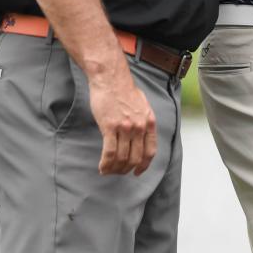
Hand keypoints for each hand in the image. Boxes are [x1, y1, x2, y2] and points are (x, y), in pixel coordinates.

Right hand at [87, 61, 157, 175]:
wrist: (111, 79)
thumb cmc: (124, 91)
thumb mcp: (143, 106)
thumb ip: (144, 121)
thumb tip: (142, 136)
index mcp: (149, 122)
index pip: (150, 151)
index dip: (144, 165)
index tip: (137, 172)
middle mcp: (140, 127)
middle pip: (136, 158)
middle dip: (126, 169)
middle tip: (118, 172)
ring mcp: (126, 128)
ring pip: (122, 158)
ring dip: (114, 169)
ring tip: (108, 171)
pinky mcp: (110, 127)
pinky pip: (109, 152)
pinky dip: (105, 164)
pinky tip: (102, 167)